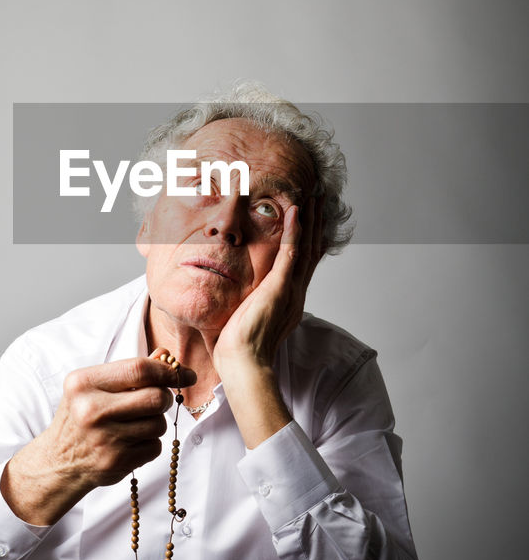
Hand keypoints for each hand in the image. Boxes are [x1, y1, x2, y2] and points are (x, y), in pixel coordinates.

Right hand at [1, 351, 195, 524]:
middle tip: (157, 401)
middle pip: (155, 398)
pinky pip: (155, 447)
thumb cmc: (82, 416)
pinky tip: (130, 443)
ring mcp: (104, 439)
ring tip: (134, 424)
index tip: (184, 374)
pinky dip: (149, 444)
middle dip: (164, 398)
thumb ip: (130, 371)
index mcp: (84, 383)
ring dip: (155, 423)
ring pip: (159, 424)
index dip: (168, 371)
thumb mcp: (95, 387)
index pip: (139, 369)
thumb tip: (167, 357)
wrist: (59, 461)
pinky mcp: (116, 462)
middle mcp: (91, 410)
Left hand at [209, 197, 323, 447]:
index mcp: (290, 298)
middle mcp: (296, 292)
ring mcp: (290, 289)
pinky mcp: (279, 288)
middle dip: (316, 222)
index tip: (311, 217)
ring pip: (306, 246)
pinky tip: (295, 210)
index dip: (310, 237)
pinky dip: (294, 230)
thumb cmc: (240, 348)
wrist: (243, 364)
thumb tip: (242, 297)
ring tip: (312, 196)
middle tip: (320, 198)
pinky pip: (290, 253)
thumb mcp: (249, 318)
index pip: (305, 262)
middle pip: (312, 249)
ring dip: (309, 219)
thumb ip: (251, 303)